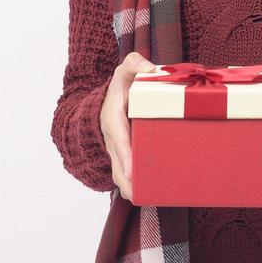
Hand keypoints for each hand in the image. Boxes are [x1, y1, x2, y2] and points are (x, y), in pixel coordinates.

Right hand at [99, 51, 158, 203]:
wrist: (110, 99)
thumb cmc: (123, 85)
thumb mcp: (126, 69)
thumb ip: (135, 64)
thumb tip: (151, 69)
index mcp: (113, 118)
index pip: (119, 138)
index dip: (124, 156)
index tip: (131, 171)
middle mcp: (113, 138)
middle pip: (117, 163)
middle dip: (125, 179)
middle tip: (136, 193)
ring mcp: (118, 149)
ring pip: (120, 172)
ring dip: (129, 187)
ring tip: (143, 199)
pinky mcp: (125, 156)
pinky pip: (127, 173)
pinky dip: (135, 185)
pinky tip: (150, 194)